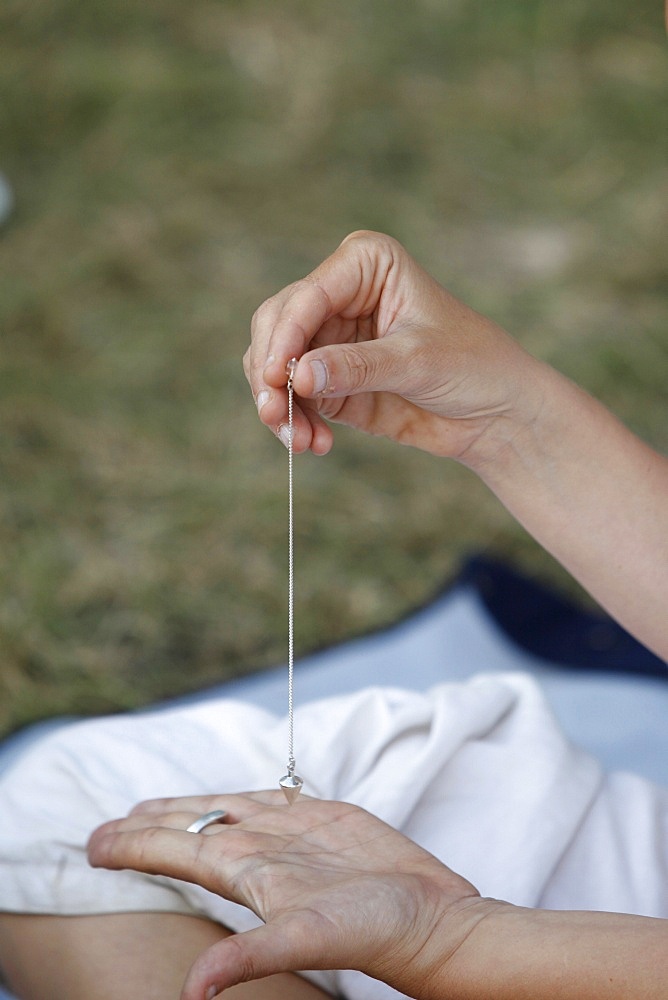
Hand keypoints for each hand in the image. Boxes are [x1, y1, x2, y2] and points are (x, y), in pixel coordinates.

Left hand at [88, 791, 483, 999]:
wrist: (430, 919)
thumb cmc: (373, 929)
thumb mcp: (306, 938)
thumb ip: (249, 956)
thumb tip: (192, 992)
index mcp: (247, 870)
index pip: (175, 849)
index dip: (133, 845)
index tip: (93, 845)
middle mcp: (262, 848)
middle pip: (192, 827)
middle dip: (147, 825)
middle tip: (105, 827)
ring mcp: (292, 832)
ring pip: (225, 809)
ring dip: (186, 806)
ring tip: (151, 808)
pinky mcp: (325, 817)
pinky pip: (274, 798)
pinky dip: (246, 794)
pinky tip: (233, 797)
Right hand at [244, 231, 542, 465]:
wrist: (497, 413)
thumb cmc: (473, 366)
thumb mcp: (417, 361)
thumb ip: (357, 367)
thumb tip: (297, 376)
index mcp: (366, 265)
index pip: (307, 296)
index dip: (284, 336)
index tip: (274, 376)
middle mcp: (341, 295)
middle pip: (278, 326)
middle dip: (269, 372)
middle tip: (274, 413)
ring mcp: (331, 338)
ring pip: (275, 365)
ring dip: (279, 405)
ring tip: (298, 441)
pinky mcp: (330, 380)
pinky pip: (295, 398)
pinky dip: (296, 422)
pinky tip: (314, 444)